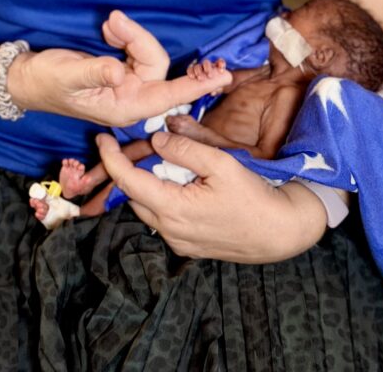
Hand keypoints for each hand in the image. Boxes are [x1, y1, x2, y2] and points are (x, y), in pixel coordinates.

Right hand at [8, 12, 231, 125]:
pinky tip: (108, 31)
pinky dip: (125, 36)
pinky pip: (137, 49)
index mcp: (124, 107)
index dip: (195, 86)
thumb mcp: (67, 76)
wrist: (28, 78)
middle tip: (111, 21)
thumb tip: (119, 69)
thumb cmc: (45, 82)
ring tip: (106, 25)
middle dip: (138, 39)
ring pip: (147, 53)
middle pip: (156, 64)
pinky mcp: (122, 71)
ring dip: (130, 34)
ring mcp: (128, 84)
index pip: (167, 96)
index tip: (222, 76)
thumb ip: (95, 73)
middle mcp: (131, 98)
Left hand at [96, 130, 327, 261]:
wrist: (280, 232)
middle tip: (132, 143)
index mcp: (173, 210)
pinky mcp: (188, 245)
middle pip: (133, 195)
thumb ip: (186, 148)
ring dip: (145, 183)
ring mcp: (178, 241)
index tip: (102, 138)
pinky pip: (162, 217)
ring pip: (147, 206)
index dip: (111, 159)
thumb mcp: (221, 163)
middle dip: (128, 168)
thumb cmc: (253, 196)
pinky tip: (174, 180)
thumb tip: (158, 137)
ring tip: (155, 158)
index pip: (128, 182)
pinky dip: (159, 196)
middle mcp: (169, 230)